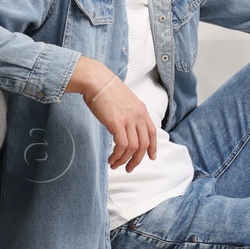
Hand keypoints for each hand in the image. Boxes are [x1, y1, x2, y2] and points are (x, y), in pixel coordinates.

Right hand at [67, 56, 157, 171]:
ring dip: (124, 160)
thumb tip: (125, 126)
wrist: (97, 80)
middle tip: (129, 168)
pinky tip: (111, 159)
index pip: (152, 132)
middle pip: (144, 144)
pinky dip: (118, 155)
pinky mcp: (117, 123)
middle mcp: (138, 115)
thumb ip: (129, 113)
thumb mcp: (124, 101)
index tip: (151, 157)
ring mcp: (129, 119)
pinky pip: (122, 146)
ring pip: (133, 147)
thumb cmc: (106, 89)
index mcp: (141, 110)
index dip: (152, 147)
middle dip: (137, 159)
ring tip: (115, 165)